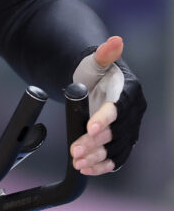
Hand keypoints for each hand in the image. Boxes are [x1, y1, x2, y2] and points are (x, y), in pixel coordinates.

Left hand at [70, 36, 144, 173]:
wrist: (95, 82)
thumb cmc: (95, 71)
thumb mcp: (96, 60)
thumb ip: (104, 54)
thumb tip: (115, 41)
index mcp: (130, 92)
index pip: (120, 108)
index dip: (106, 118)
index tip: (91, 127)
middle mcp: (134, 112)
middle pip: (117, 132)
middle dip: (96, 143)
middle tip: (75, 150)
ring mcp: (129, 128)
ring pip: (117, 148)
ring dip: (97, 158)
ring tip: (77, 162)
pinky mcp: (123, 141)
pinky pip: (116, 157)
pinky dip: (103, 166)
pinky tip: (87, 169)